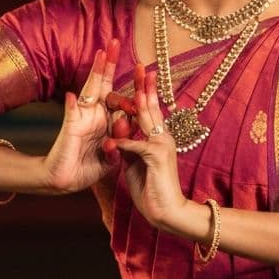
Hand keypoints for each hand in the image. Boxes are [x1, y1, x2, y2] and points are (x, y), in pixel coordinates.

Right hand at [42, 39, 120, 192]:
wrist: (65, 181)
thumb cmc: (87, 168)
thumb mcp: (111, 157)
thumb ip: (120, 144)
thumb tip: (127, 126)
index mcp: (106, 121)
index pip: (120, 99)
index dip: (131, 86)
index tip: (145, 70)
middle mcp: (94, 115)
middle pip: (103, 85)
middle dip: (109, 64)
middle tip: (115, 42)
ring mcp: (82, 119)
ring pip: (90, 91)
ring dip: (95, 73)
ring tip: (101, 53)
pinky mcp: (71, 130)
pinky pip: (72, 116)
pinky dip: (72, 107)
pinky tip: (73, 96)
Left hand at [105, 64, 197, 234]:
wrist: (166, 212)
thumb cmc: (151, 190)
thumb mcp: (135, 164)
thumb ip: (128, 147)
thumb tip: (119, 136)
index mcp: (158, 138)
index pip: (149, 110)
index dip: (144, 91)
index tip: (141, 74)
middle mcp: (163, 138)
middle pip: (151, 107)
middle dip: (145, 85)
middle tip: (142, 65)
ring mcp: (162, 146)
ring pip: (146, 119)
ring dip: (137, 102)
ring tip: (132, 85)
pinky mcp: (157, 157)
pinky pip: (136, 144)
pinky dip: (123, 143)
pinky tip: (113, 143)